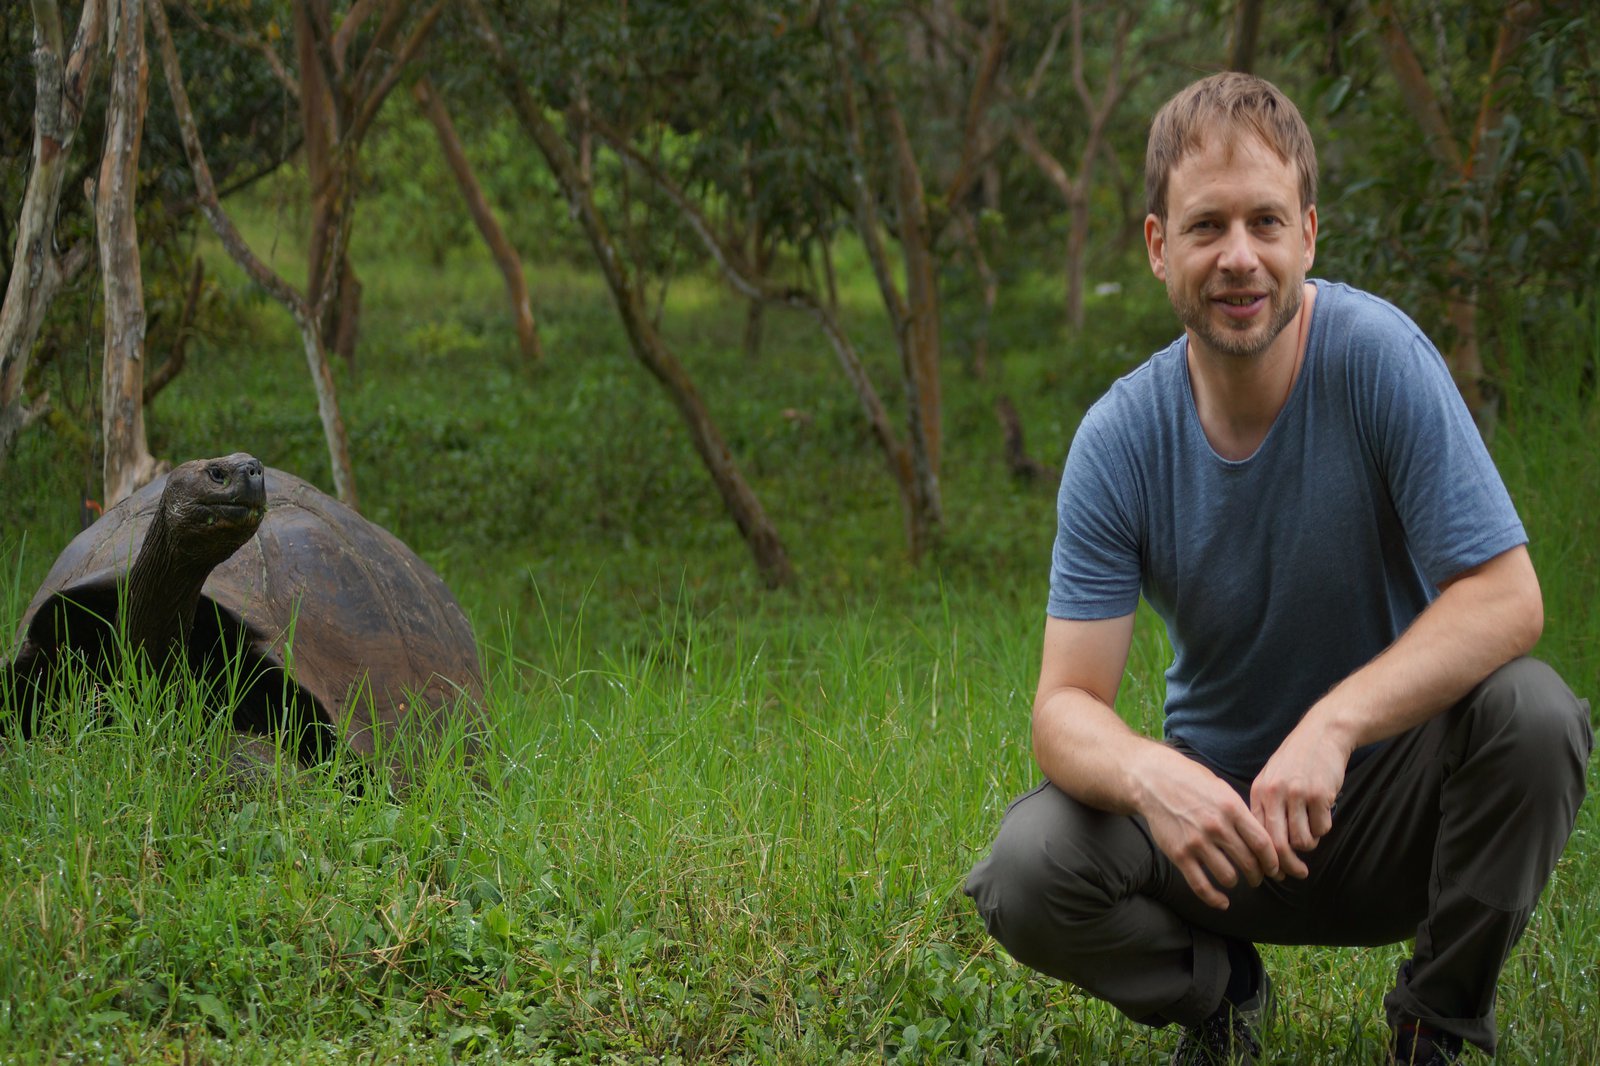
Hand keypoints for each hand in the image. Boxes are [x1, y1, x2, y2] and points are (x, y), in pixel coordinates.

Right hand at [1137, 750, 1280, 909]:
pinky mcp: (1179, 854)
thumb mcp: (1222, 789)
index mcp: (1231, 808)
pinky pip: (1201, 885)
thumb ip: (1241, 813)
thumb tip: (1264, 838)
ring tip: (1234, 879)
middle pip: (1249, 863)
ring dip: (1235, 882)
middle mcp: (1216, 826)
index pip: (1263, 844)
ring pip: (1228, 876)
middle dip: (1258, 875)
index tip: (1275, 868)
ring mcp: (1197, 842)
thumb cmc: (1191, 782)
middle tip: (1258, 878)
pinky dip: (1215, 899)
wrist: (1153, 781)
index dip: (1273, 861)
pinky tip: (1223, 902)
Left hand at [1249, 714, 1349, 879]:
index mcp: (1259, 792)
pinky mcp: (1320, 795)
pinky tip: (1322, 815)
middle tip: (1298, 874)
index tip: (1274, 872)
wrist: (1323, 734)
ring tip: (1312, 833)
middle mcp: (1274, 794)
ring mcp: (1297, 795)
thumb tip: (1267, 847)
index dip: (1266, 859)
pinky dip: (1324, 829)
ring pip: (1303, 841)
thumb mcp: (1272, 778)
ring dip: (1310, 844)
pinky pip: (1322, 829)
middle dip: (1288, 866)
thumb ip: (1267, 807)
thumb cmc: (1296, 760)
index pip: (1257, 835)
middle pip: (1278, 844)